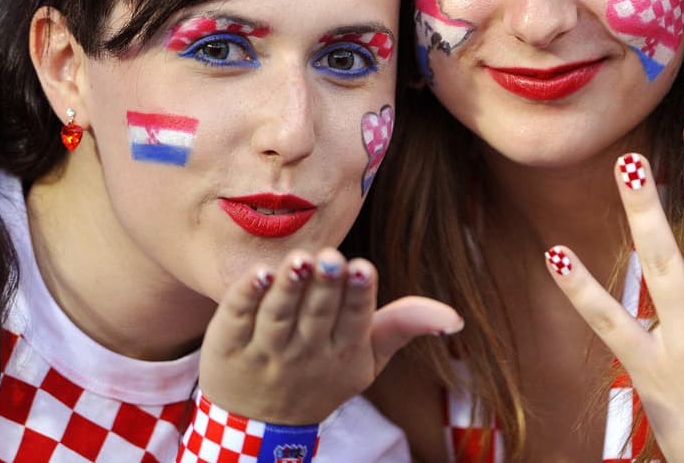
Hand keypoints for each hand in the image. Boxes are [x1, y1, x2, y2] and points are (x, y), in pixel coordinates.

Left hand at [200, 248, 462, 423]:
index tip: (362, 268)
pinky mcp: (227, 347)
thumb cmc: (322, 375)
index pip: (355, 320)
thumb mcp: (369, 358)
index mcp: (345, 352)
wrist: (258, 426)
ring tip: (297, 261)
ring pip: (278, 317)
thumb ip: (405, 325)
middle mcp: (305, 353)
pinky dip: (245, 296)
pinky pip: (237, 318)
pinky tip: (257, 273)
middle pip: (317, 315)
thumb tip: (455, 316)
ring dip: (287, 288)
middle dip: (326, 286)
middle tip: (332, 258)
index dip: (358, 295)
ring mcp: (264, 352)